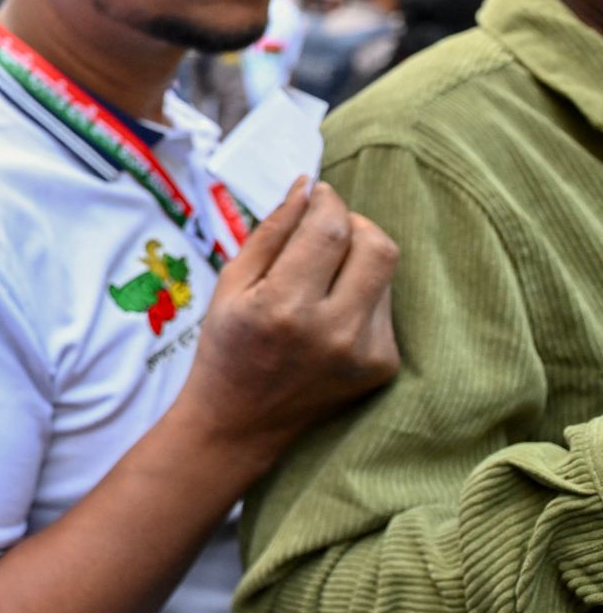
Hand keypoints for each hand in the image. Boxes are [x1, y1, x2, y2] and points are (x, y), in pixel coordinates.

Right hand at [176, 179, 399, 465]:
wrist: (239, 425)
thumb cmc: (226, 348)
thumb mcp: (231, 285)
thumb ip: (271, 232)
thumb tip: (307, 187)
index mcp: (284, 307)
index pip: (330, 229)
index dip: (328, 201)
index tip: (318, 195)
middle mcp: (333, 331)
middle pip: (377, 245)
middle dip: (354, 222)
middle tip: (328, 227)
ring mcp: (365, 353)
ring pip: (386, 273)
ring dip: (358, 258)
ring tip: (322, 274)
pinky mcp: (382, 367)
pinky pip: (384, 306)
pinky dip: (361, 294)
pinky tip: (329, 312)